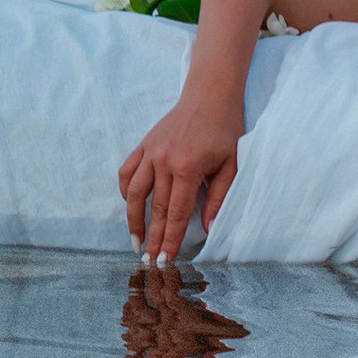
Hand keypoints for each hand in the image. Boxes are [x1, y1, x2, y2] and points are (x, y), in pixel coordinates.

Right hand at [118, 96, 244, 265]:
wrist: (209, 95)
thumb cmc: (224, 130)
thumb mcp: (231, 165)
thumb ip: (218, 198)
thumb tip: (207, 228)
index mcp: (187, 167)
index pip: (176, 213)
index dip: (170, 239)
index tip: (165, 259)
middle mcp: (164, 161)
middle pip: (155, 208)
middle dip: (151, 238)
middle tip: (148, 261)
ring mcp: (150, 151)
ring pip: (134, 192)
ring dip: (133, 219)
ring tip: (135, 241)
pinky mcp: (143, 144)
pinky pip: (127, 172)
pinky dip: (126, 191)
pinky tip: (130, 206)